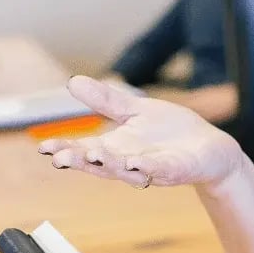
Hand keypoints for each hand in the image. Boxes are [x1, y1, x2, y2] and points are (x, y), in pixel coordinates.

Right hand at [38, 75, 241, 189]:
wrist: (210, 148)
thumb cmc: (171, 132)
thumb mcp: (135, 111)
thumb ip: (106, 100)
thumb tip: (72, 82)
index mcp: (118, 148)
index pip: (86, 150)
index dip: (66, 150)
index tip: (44, 148)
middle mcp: (131, 162)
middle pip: (101, 164)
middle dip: (81, 161)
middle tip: (60, 158)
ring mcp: (154, 169)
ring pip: (128, 170)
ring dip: (111, 165)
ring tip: (92, 156)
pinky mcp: (178, 169)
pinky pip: (162, 170)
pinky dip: (150, 168)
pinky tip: (138, 164)